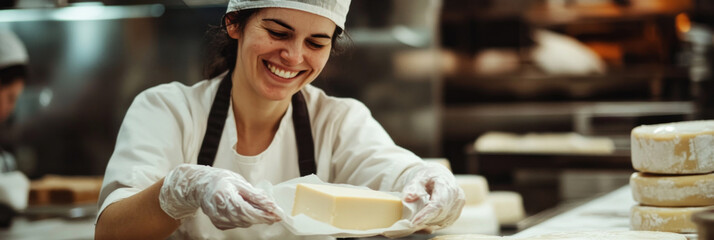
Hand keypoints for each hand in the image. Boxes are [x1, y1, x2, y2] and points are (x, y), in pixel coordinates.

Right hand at [159, 164, 282, 229]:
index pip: (247, 210)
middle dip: (263, 217)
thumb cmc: (221, 180)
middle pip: (246, 219)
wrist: (203, 185)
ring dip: (256, 218)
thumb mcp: (240, 182)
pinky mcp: (219, 224)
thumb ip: (255, 195)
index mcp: (223, 196)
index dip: (264, 214)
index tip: (277, 215)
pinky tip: (248, 210)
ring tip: (263, 209)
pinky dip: (246, 218)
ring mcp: (218, 219)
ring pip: (244, 223)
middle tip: (276, 213)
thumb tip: (270, 204)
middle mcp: (218, 210)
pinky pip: (238, 224)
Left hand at [402, 163, 464, 228]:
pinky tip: (426, 220)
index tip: (414, 222)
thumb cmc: (429, 176)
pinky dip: (434, 223)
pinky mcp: (457, 213)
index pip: (438, 203)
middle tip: (411, 223)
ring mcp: (458, 205)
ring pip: (443, 220)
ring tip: (418, 219)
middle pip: (440, 214)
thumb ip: (413, 187)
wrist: (441, 177)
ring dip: (429, 222)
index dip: (426, 214)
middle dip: (425, 220)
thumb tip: (407, 198)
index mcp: (446, 185)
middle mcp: (456, 196)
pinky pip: (445, 223)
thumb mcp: (419, 177)